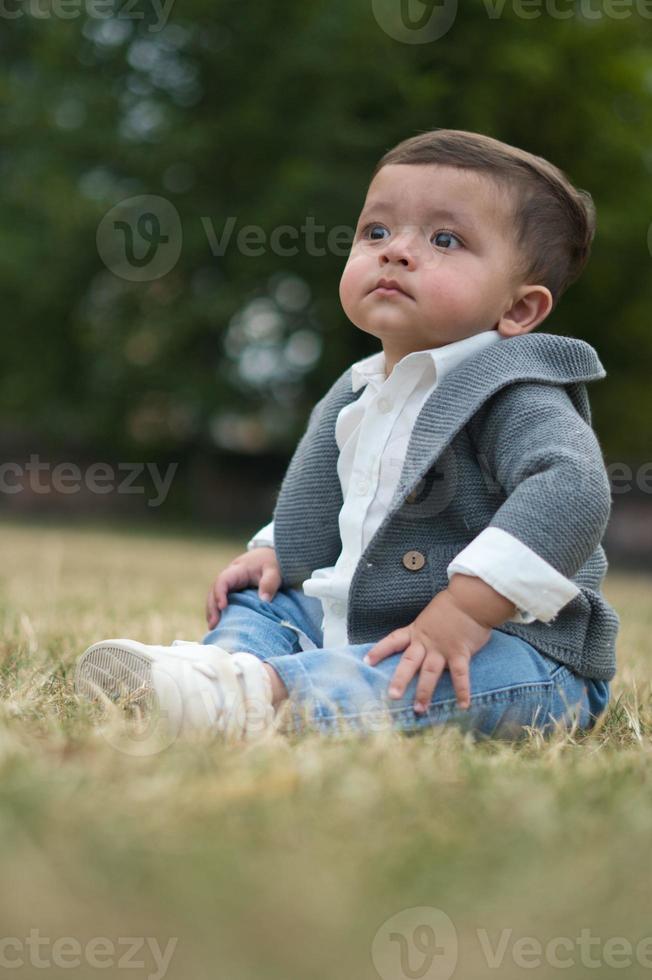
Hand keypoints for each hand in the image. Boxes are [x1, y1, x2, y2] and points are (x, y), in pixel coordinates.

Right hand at [206, 547, 280, 627]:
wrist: (273, 556)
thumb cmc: (273, 563)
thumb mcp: (274, 571)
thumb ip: (269, 583)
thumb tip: (264, 601)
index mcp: (238, 570)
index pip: (223, 580)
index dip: (220, 593)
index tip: (223, 607)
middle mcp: (230, 577)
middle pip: (214, 591)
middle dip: (212, 607)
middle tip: (214, 624)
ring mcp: (230, 584)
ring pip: (214, 596)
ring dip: (212, 611)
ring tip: (213, 628)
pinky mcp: (233, 590)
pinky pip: (222, 600)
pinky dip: (218, 611)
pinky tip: (219, 624)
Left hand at [363, 587, 493, 712]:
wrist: (470, 599)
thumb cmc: (452, 605)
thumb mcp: (430, 615)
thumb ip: (425, 630)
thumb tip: (421, 641)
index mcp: (417, 631)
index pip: (393, 640)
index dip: (379, 650)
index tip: (366, 661)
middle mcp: (426, 642)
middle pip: (409, 662)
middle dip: (400, 680)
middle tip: (392, 696)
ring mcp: (442, 649)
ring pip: (430, 672)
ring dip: (425, 692)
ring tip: (419, 709)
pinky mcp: (460, 653)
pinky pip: (460, 675)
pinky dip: (462, 690)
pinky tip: (463, 705)